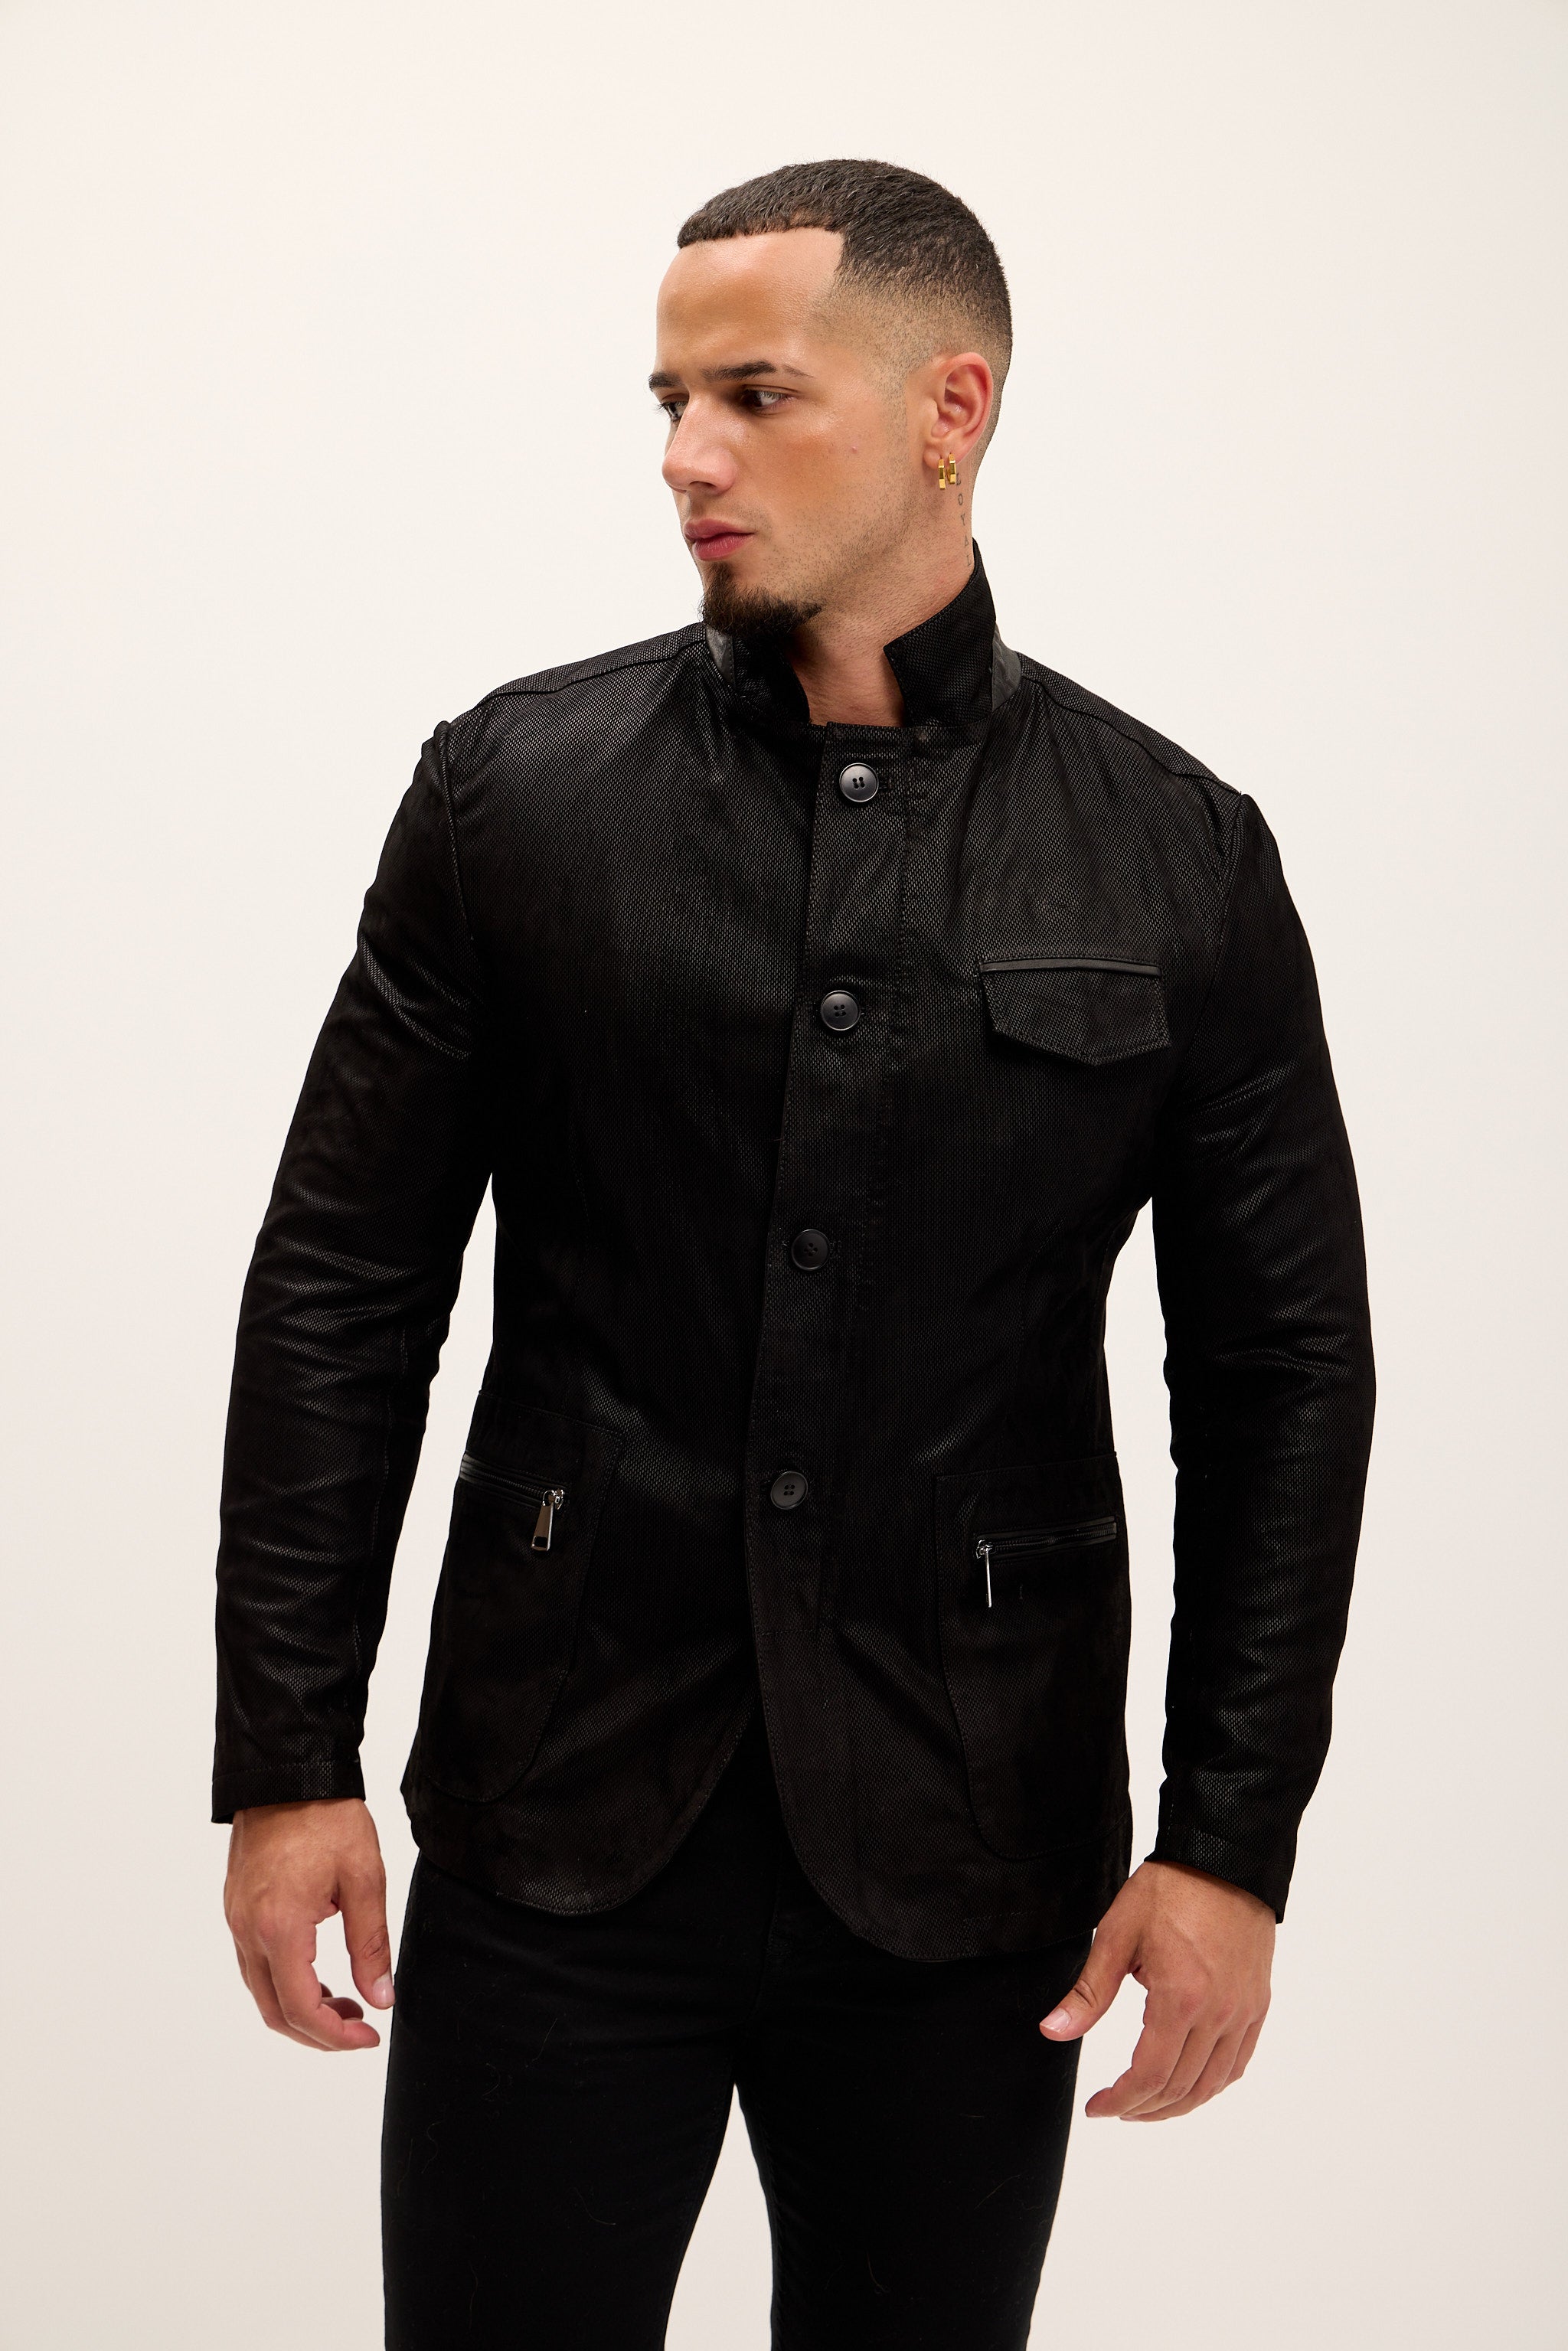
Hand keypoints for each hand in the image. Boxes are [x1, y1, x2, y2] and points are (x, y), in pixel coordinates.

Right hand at [224, 1797, 392, 2051]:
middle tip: (359, 2029)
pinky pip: (254, 1964)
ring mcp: (236, 1920)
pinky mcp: (236, 1908)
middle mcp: (248, 1931)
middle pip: (275, 2011)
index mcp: (280, 1928)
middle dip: (318, 2033)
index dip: (336, 2036)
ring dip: (300, 2008)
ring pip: (261, 1991)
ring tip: (345, 2001)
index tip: (369, 2037)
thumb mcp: (364, 1880)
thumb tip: (381, 1998)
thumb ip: (370, 1945)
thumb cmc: (327, 1819)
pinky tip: (317, 1972)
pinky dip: (284, 1981)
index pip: (302, 2009)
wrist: (289, 1772)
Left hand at [1039, 1859, 1273, 2119]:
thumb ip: (1088, 1993)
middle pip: (1181, 2088)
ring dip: (1178, 2104)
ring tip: (1147, 2104)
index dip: (1120, 2100)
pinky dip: (1212, 2084)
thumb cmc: (1169, 1891)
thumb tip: (1053, 2031)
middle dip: (1144, 2108)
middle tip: (1116, 2108)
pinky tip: (1190, 2084)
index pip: (1149, 2075)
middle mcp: (1218, 2014)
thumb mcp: (1117, 1934)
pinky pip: (1237, 2063)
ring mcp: (1243, 2012)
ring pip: (1212, 2083)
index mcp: (1180, 1999)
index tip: (1097, 2107)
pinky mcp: (1258, 2005)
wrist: (1224, 1860)